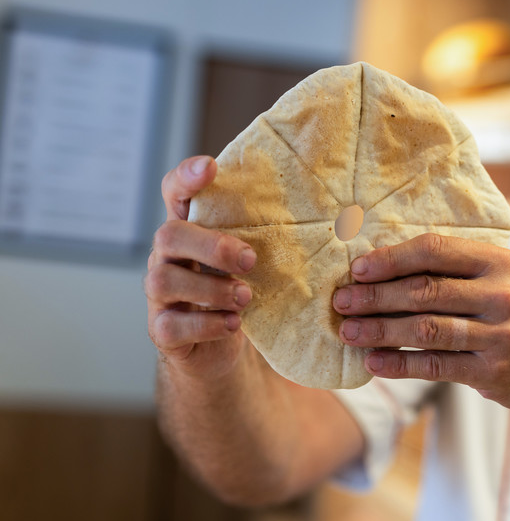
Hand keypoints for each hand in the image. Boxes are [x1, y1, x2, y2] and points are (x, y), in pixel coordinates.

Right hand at [145, 155, 256, 378]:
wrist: (220, 353)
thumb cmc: (240, 294)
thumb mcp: (254, 262)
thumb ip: (269, 237)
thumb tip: (338, 215)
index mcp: (192, 232)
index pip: (175, 193)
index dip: (186, 177)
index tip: (210, 167)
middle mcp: (168, 258)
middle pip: (168, 235)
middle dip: (212, 245)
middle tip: (251, 260)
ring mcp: (160, 296)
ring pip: (162, 280)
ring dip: (211, 289)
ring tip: (245, 297)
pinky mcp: (162, 331)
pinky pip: (171, 325)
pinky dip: (206, 324)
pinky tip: (233, 323)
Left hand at [333, 233, 509, 414]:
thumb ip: (464, 268)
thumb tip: (391, 263)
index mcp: (501, 262)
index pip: (435, 251)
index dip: (391, 258)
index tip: (358, 268)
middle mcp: (502, 295)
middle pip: (424, 291)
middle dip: (375, 296)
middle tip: (340, 301)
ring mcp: (499, 336)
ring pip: (425, 330)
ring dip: (379, 331)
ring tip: (349, 332)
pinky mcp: (492, 372)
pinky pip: (434, 366)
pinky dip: (399, 364)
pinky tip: (374, 362)